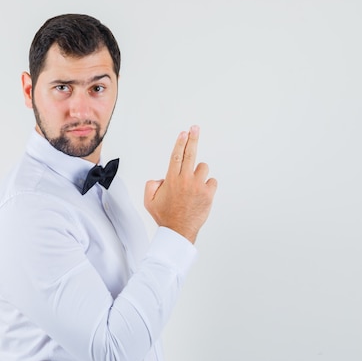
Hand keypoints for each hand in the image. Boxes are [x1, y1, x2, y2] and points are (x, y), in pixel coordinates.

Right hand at [144, 125, 217, 243]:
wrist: (178, 231)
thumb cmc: (165, 217)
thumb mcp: (149, 201)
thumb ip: (151, 185)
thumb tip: (161, 179)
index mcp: (171, 179)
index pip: (176, 155)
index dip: (180, 142)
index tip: (184, 133)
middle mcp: (185, 180)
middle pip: (190, 153)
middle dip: (193, 138)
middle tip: (195, 128)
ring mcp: (198, 186)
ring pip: (203, 168)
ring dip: (199, 172)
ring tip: (194, 184)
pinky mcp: (208, 194)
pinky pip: (212, 182)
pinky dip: (208, 185)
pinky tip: (201, 193)